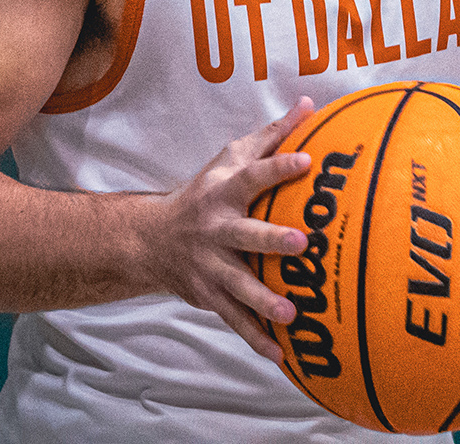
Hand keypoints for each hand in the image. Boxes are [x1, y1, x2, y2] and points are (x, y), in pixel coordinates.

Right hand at [140, 96, 316, 363]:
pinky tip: (281, 355)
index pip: (254, 175)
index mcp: (225, 191)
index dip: (279, 166)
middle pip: (244, 234)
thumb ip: (272, 135)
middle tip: (302, 244)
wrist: (151, 239)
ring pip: (238, 285)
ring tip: (291, 313)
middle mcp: (216, 228)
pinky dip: (256, 338)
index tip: (307, 161)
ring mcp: (210, 265)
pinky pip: (234, 319)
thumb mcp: (230, 158)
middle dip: (272, 240)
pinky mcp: (209, 295)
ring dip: (263, 300)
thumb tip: (309, 104)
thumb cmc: (206, 192)